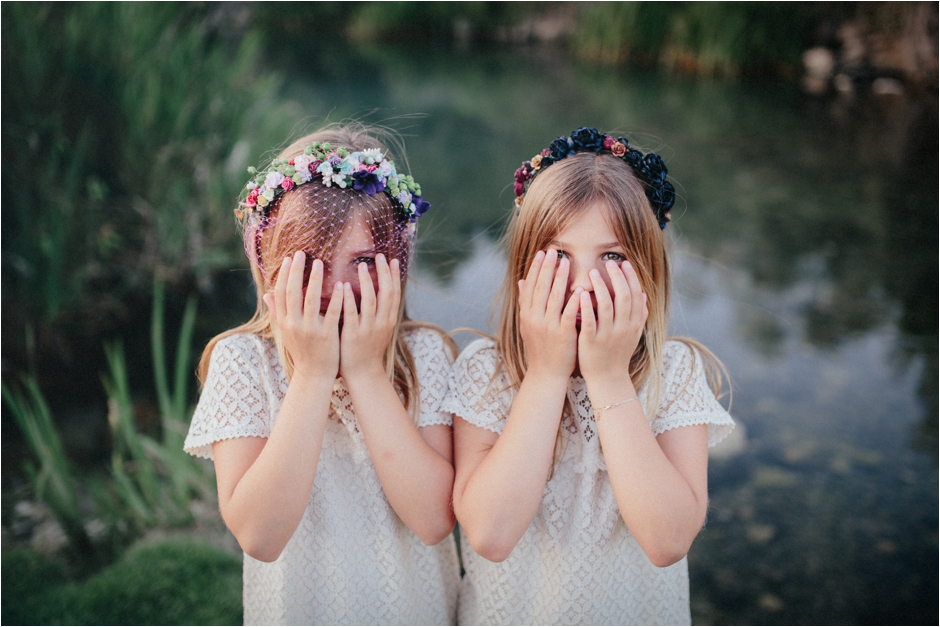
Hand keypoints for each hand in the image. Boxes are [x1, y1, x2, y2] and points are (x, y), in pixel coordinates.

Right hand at [262, 251, 341, 378]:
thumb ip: (277, 312)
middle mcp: (294, 324)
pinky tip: (340, 284)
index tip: (289, 258)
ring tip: (320, 262)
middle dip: (297, 271)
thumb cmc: (302, 351)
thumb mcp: (286, 332)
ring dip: (314, 279)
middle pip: (293, 293)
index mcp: (285, 322)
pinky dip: (335, 298)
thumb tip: (266, 294)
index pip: (282, 293)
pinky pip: (331, 313)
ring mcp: (310, 330)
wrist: (314, 375)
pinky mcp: (326, 335)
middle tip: (302, 253)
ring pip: (310, 300)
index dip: (285, 275)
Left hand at [339, 254, 400, 379]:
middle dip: (384, 273)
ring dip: (367, 282)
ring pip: (371, 301)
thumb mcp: (378, 329)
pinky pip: (352, 314)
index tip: (392, 260)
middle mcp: (382, 322)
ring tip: (362, 266)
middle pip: (387, 293)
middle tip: (380, 256)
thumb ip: (379, 311)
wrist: (363, 374)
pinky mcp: (354, 335)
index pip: (394, 293)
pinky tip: (344, 286)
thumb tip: (377, 291)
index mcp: (389, 320)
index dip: (394, 276)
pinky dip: (349, 299)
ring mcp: (369, 329)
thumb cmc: (367, 349)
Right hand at [518, 249, 580, 378]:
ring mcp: (547, 326)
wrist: (546, 373)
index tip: (542, 253)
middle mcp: (534, 318)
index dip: (536, 268)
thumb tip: (521, 280)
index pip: (530, 286)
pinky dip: (572, 301)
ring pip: (553, 297)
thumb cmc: (541, 347)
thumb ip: (526, 302)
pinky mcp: (561, 335)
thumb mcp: (528, 324)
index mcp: (526, 314)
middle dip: (547, 268)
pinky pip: (568, 314)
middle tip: (554, 251)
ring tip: (566, 263)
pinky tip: (579, 289)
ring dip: (559, 278)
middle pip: (541, 288)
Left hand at [577, 260, 647, 383]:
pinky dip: (586, 305)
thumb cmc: (618, 354)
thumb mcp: (633, 335)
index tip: (624, 263)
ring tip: (592, 272)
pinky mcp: (592, 341)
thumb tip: (644, 295)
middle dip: (617, 277)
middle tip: (608, 263)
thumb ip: (639, 315)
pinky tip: (581, 293)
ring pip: (607, 305)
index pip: (635, 295)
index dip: (630, 278)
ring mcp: (608, 334)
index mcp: (633, 324)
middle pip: (623, 296)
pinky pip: (590, 320)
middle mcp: (623, 327)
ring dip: (601, 287)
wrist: (608, 379)